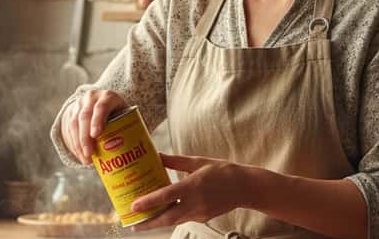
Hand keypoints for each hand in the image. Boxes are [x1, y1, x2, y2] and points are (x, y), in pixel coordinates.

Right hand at [60, 89, 126, 164]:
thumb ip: (133, 128)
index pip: (102, 107)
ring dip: (78, 143)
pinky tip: (79, 154)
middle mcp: (92, 97)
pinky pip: (68, 128)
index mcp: (108, 96)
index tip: (96, 135)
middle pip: (85, 116)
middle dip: (85, 137)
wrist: (102, 102)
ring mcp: (80, 104)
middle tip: (89, 155)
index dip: (98, 120)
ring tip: (85, 159)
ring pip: (74, 123)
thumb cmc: (120, 114)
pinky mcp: (71, 112)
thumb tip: (145, 153)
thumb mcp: (126, 115)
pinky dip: (73, 143)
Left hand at [130, 153, 244, 230]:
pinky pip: (184, 219)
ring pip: (174, 221)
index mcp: (192, 185)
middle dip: (148, 222)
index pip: (166, 196)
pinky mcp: (204, 218)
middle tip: (133, 223)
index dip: (148, 202)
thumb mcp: (198, 162)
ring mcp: (200, 212)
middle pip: (167, 217)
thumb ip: (176, 161)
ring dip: (158, 222)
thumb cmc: (222, 171)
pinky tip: (164, 214)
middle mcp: (195, 202)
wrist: (245, 187)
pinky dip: (172, 218)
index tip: (134, 206)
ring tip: (144, 220)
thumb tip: (157, 155)